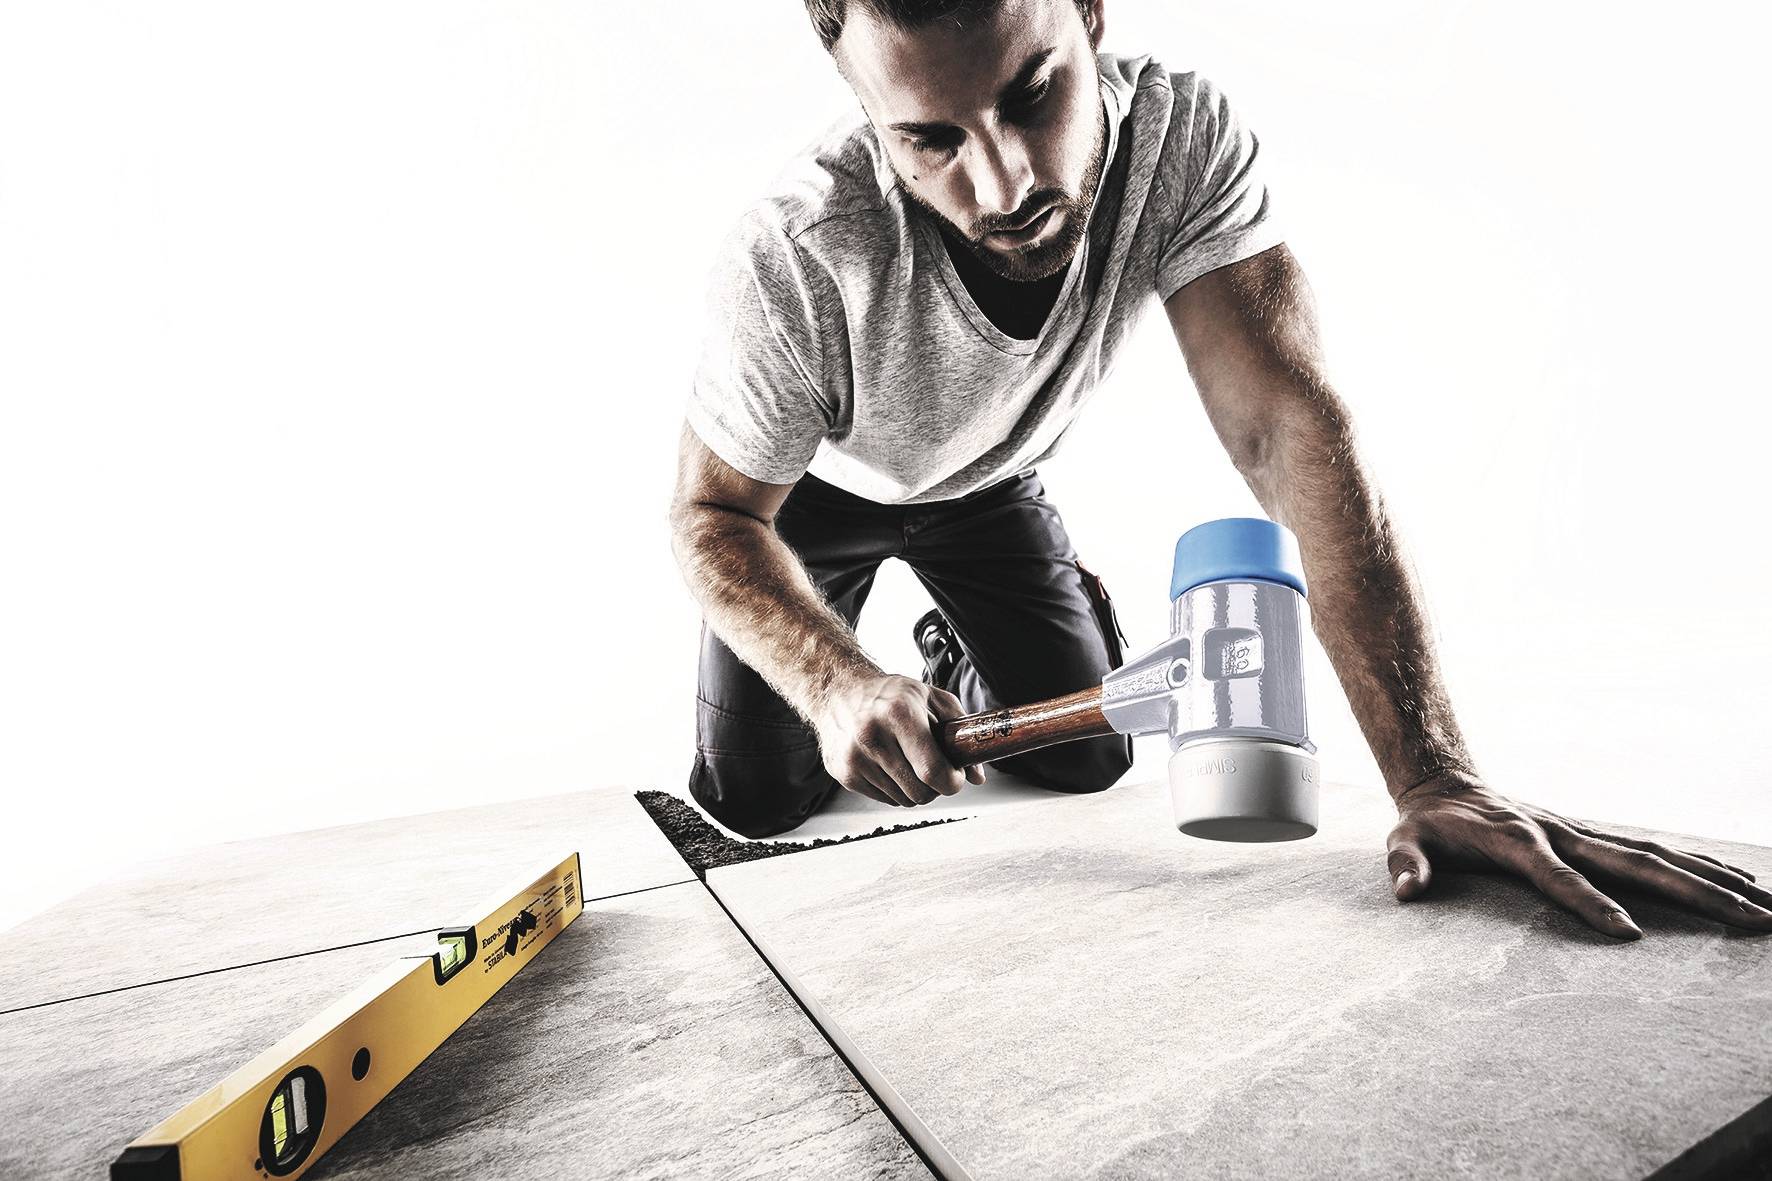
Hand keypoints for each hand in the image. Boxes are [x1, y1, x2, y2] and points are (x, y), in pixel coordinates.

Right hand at [813, 673, 984, 806]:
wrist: (839, 692)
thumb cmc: (892, 695)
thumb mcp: (932, 699)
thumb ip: (960, 733)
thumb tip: (977, 777)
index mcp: (899, 714)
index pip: (932, 771)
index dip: (952, 781)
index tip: (955, 775)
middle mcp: (872, 736)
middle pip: (921, 792)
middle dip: (935, 786)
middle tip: (932, 766)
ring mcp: (855, 758)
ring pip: (904, 800)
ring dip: (914, 787)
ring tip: (908, 761)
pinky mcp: (844, 774)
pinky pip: (885, 799)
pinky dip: (894, 788)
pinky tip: (888, 764)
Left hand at [1385, 774, 1771, 938]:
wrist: (1445, 782)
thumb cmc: (1425, 824)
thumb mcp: (1404, 841)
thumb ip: (1407, 864)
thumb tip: (1407, 890)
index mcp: (1518, 841)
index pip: (1559, 878)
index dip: (1589, 904)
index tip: (1628, 936)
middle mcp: (1562, 834)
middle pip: (1636, 865)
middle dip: (1696, 895)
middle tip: (1752, 921)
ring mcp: (1583, 832)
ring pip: (1659, 856)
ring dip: (1714, 881)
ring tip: (1768, 907)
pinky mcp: (1593, 836)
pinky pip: (1655, 851)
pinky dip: (1699, 865)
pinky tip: (1739, 882)